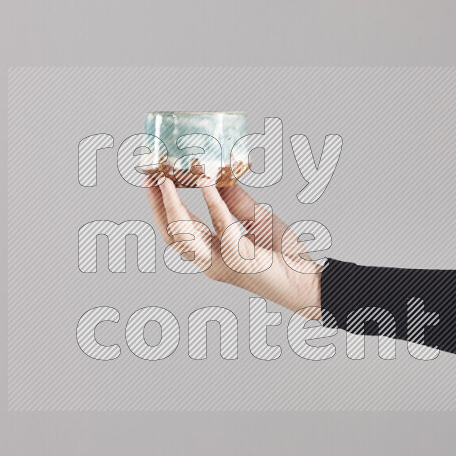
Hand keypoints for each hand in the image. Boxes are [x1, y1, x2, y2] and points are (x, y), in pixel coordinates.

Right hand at [145, 176, 321, 318]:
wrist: (307, 279)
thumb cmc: (283, 255)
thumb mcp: (254, 218)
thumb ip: (234, 201)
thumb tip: (215, 176)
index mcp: (211, 252)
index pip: (176, 230)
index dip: (160, 207)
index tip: (151, 181)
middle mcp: (211, 261)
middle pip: (172, 234)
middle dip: (157, 206)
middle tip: (148, 179)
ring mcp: (222, 263)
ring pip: (185, 236)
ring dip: (172, 206)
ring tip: (165, 181)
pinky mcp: (240, 260)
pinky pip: (222, 227)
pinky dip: (212, 203)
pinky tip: (205, 184)